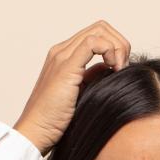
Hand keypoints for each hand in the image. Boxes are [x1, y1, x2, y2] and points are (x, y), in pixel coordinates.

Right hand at [13, 19, 131, 155]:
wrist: (36, 132)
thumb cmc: (55, 120)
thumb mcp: (80, 94)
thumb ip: (92, 77)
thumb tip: (109, 68)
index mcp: (64, 56)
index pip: (97, 34)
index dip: (116, 47)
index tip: (121, 70)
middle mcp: (61, 51)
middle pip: (101, 27)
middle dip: (120, 44)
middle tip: (123, 69)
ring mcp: (62, 57)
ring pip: (100, 30)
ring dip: (117, 47)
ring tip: (119, 70)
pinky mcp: (66, 67)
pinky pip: (93, 43)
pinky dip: (110, 51)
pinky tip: (114, 70)